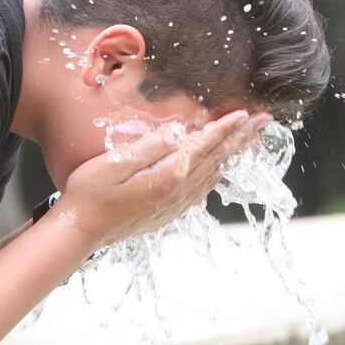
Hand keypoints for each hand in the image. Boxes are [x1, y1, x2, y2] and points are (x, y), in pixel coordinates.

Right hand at [53, 110, 270, 245]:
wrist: (79, 232)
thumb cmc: (89, 193)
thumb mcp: (113, 164)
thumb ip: (148, 147)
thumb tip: (178, 131)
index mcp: (167, 176)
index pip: (204, 145)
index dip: (225, 127)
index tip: (246, 113)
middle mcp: (177, 192)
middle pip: (217, 159)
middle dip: (242, 138)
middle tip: (265, 121)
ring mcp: (174, 205)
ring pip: (213, 174)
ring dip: (234, 154)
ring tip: (251, 139)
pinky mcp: (167, 212)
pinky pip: (201, 190)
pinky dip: (217, 174)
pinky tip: (220, 169)